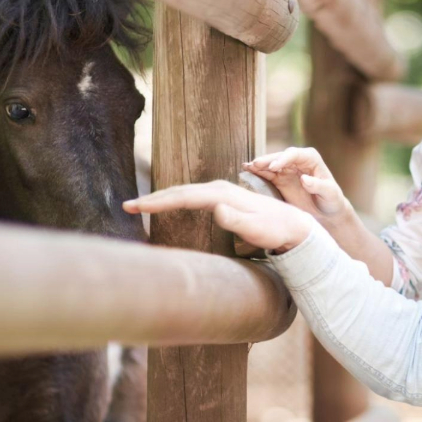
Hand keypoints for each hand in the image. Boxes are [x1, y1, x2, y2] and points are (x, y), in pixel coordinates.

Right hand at [123, 180, 316, 253]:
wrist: (294, 226)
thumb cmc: (277, 232)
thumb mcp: (260, 230)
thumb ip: (239, 221)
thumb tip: (217, 209)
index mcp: (223, 195)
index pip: (184, 196)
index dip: (158, 202)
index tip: (136, 207)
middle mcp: (220, 189)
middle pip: (180, 191)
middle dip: (153, 199)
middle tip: (126, 206)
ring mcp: (221, 192)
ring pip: (184, 193)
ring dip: (161, 199)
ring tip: (139, 206)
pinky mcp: (223, 199)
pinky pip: (192, 198)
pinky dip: (175, 201)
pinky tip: (165, 207)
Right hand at [245, 147, 351, 226]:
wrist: (326, 212)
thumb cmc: (331, 200)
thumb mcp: (330, 194)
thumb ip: (319, 186)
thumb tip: (305, 179)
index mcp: (311, 158)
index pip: (295, 154)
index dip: (284, 158)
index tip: (274, 166)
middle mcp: (297, 160)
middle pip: (280, 156)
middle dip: (268, 160)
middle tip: (256, 165)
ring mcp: (287, 169)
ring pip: (271, 164)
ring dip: (259, 165)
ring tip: (247, 167)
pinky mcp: (279, 179)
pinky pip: (267, 173)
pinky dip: (257, 172)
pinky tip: (246, 170)